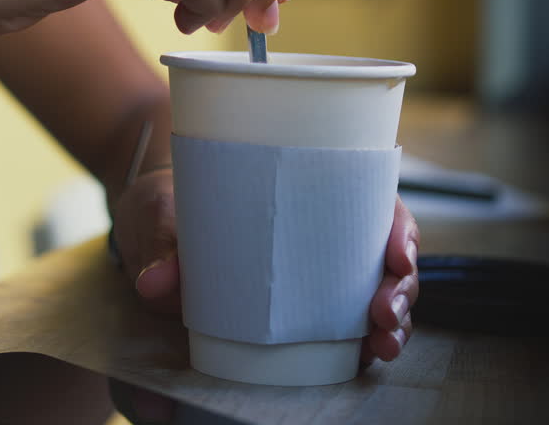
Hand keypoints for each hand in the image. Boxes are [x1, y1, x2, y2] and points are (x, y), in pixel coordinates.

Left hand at [113, 175, 421, 363]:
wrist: (147, 229)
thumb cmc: (166, 204)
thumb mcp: (160, 211)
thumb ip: (161, 243)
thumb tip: (156, 284)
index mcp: (307, 191)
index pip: (374, 204)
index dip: (399, 229)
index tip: (398, 253)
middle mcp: (321, 234)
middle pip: (387, 257)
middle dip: (402, 288)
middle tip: (385, 312)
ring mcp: (314, 276)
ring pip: (377, 297)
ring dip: (393, 323)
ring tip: (381, 344)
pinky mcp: (297, 313)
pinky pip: (345, 328)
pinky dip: (364, 345)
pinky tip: (367, 358)